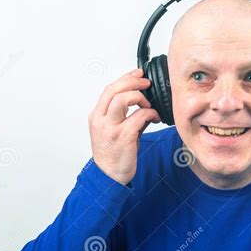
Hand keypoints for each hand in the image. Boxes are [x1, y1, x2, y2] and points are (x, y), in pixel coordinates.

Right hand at [88, 68, 160, 184]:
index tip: (138, 73)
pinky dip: (150, 113)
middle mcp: (100, 120)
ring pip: (123, 99)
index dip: (125, 78)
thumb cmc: (113, 154)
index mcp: (97, 116)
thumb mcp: (113, 131)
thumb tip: (141, 101)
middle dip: (133, 81)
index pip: (109, 89)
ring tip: (148, 105)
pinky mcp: (123, 137)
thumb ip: (122, 115)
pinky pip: (139, 116)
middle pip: (114, 89)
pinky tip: (154, 118)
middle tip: (146, 83)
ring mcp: (111, 128)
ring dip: (140, 97)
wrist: (109, 177)